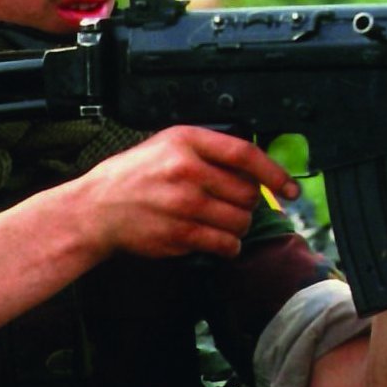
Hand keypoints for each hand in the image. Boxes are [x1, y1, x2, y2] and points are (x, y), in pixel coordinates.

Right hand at [69, 126, 298, 258]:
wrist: (96, 208)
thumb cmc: (135, 175)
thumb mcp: (168, 145)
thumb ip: (208, 151)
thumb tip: (256, 169)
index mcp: (188, 141)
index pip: (245, 154)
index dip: (275, 172)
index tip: (290, 187)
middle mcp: (187, 171)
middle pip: (247, 193)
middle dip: (247, 203)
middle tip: (231, 204)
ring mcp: (184, 204)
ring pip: (240, 221)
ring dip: (238, 226)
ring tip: (220, 221)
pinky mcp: (179, 234)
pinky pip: (224, 244)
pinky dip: (228, 246)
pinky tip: (216, 240)